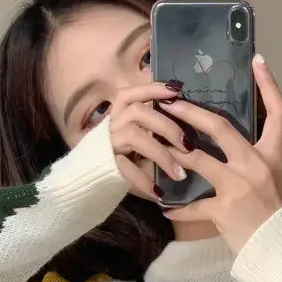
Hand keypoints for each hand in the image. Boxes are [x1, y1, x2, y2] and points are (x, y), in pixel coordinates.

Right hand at [109, 82, 189, 196]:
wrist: (93, 178)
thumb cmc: (125, 154)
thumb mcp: (140, 136)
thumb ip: (155, 125)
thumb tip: (188, 119)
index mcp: (120, 113)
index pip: (132, 93)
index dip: (153, 88)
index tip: (177, 90)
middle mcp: (113, 123)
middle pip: (138, 112)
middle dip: (167, 126)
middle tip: (188, 145)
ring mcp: (108, 142)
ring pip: (135, 137)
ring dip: (161, 154)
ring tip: (179, 174)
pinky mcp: (106, 163)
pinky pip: (126, 168)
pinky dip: (143, 180)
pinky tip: (158, 192)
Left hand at [163, 56, 281, 252]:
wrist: (281, 250)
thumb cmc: (276, 215)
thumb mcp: (273, 180)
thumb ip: (253, 159)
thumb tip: (229, 142)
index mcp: (272, 156)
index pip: (279, 113)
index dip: (269, 85)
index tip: (257, 60)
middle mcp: (256, 166)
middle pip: (221, 127)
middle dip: (190, 112)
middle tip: (170, 103)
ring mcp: (239, 187)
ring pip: (198, 159)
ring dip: (173, 151)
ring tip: (155, 143)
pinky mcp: (224, 210)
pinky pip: (192, 206)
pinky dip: (176, 208)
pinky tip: (163, 207)